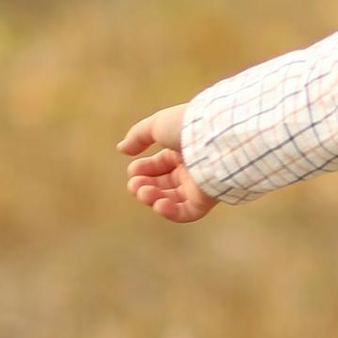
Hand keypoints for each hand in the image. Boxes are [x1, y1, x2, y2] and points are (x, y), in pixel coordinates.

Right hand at [119, 106, 214, 224]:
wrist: (216, 137)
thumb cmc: (187, 127)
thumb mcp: (157, 125)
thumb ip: (137, 136)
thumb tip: (122, 148)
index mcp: (182, 150)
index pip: (159, 165)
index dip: (143, 169)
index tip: (133, 170)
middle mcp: (192, 169)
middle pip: (162, 184)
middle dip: (144, 186)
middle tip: (134, 185)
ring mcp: (199, 185)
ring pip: (171, 199)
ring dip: (152, 198)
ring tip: (143, 192)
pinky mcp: (207, 199)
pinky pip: (187, 213)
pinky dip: (170, 212)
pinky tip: (158, 204)